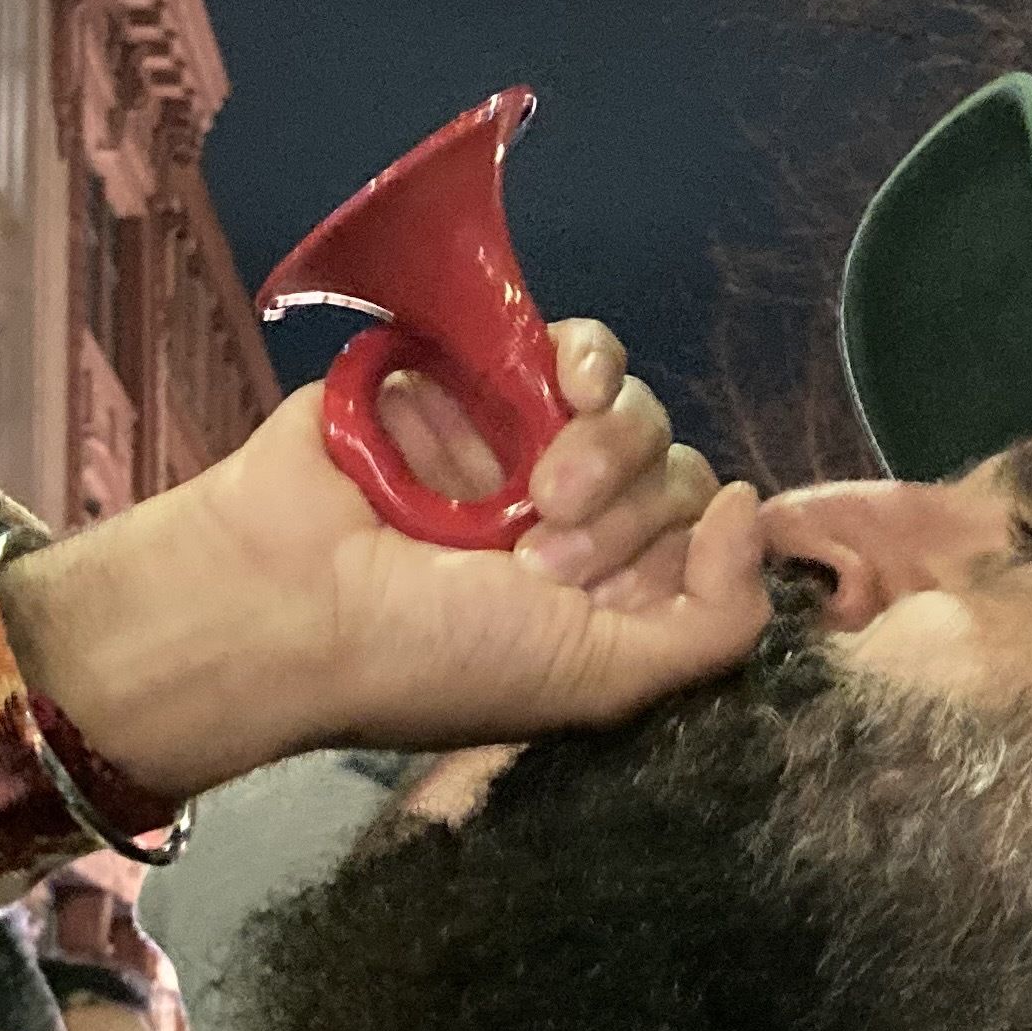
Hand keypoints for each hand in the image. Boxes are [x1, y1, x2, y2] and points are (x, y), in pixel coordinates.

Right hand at [1, 321, 766, 799]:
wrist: (282, 594)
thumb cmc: (430, 655)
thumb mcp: (600, 683)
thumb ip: (713, 628)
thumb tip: (750, 507)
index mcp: (602, 608)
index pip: (706, 552)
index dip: (680, 557)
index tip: (597, 588)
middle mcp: (572, 530)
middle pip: (677, 476)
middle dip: (629, 510)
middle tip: (545, 549)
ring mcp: (524, 450)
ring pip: (637, 409)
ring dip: (605, 442)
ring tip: (529, 491)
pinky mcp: (477, 378)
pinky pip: (579, 347)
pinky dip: (584, 359)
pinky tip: (555, 384)